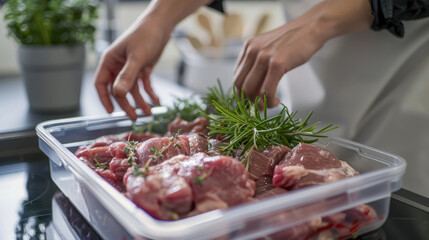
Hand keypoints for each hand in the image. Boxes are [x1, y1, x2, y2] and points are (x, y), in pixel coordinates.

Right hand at [95, 0, 213, 119]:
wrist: (161, 26)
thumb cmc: (145, 36)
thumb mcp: (136, 58)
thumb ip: (127, 76)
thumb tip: (118, 94)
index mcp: (110, 61)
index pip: (101, 84)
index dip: (104, 99)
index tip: (111, 112)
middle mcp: (118, 66)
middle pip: (118, 91)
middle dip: (127, 104)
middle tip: (134, 117)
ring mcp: (131, 69)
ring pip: (133, 90)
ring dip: (141, 101)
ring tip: (149, 113)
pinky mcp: (143, 69)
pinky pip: (144, 85)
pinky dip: (150, 93)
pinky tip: (157, 101)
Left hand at [233, 0, 373, 106]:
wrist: (312, 27)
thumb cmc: (293, 40)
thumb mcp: (269, 47)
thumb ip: (258, 63)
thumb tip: (252, 87)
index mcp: (248, 47)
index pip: (236, 77)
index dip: (242, 93)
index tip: (252, 100)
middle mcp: (252, 51)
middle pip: (239, 85)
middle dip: (248, 100)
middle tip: (261, 104)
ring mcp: (263, 57)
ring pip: (250, 90)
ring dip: (259, 103)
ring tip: (270, 103)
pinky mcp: (277, 64)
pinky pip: (266, 90)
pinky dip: (269, 101)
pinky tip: (276, 100)